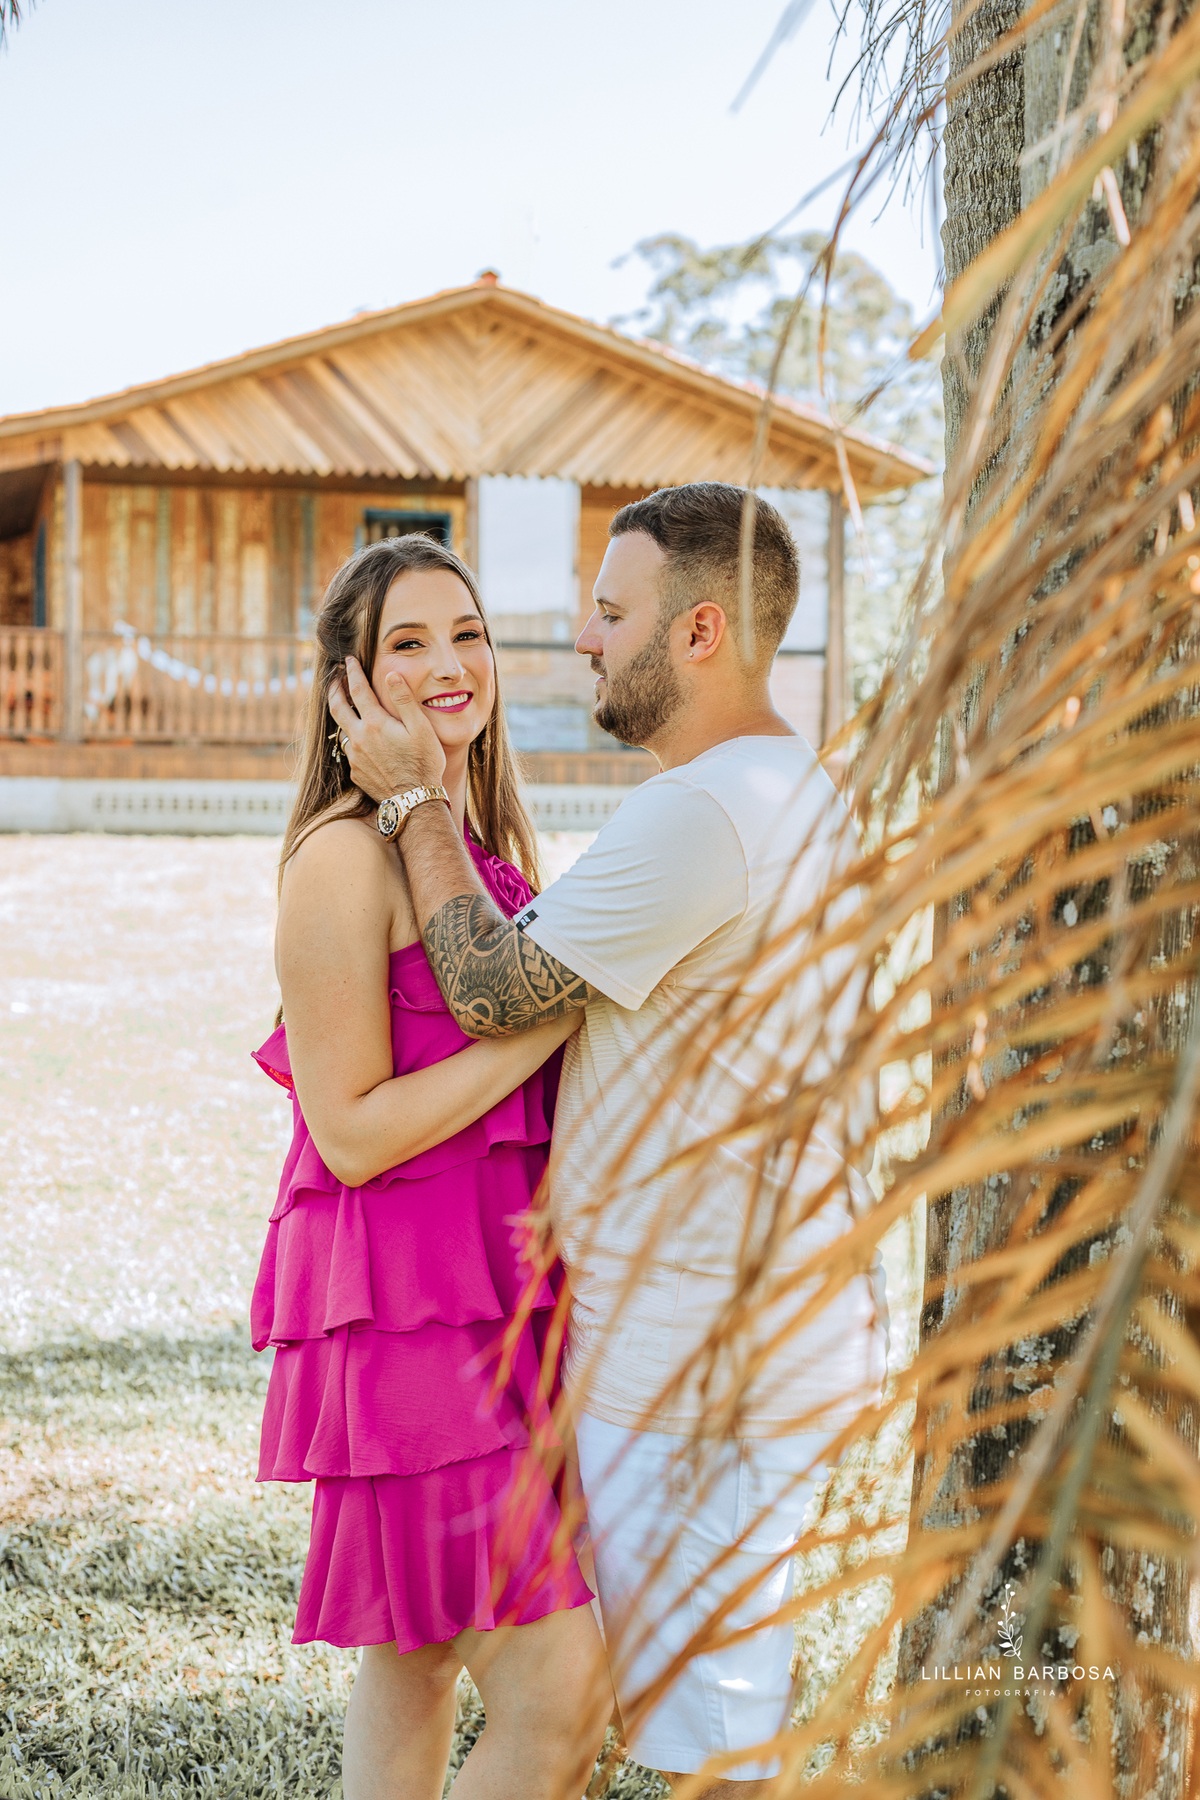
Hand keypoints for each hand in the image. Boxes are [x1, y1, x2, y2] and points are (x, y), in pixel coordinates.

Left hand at [327, 657, 446, 801]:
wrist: (415, 801)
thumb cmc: (424, 764)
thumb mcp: (421, 729)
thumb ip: (404, 700)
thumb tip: (390, 674)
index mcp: (375, 723)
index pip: (357, 689)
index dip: (352, 671)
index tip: (349, 660)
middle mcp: (359, 738)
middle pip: (337, 707)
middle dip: (334, 688)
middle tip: (335, 677)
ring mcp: (355, 757)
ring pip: (341, 730)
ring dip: (341, 714)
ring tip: (346, 706)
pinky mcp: (355, 772)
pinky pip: (349, 750)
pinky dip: (352, 738)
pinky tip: (361, 738)